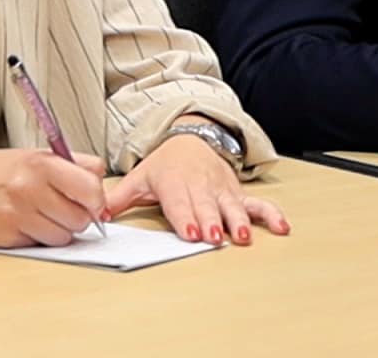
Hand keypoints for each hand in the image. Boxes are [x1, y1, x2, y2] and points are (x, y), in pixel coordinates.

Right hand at [0, 148, 108, 247]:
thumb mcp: (38, 155)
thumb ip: (76, 165)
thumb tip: (102, 185)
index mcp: (42, 165)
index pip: (90, 189)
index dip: (97, 199)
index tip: (94, 202)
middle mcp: (29, 190)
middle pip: (80, 219)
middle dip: (78, 217)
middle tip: (64, 207)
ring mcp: (17, 217)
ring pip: (63, 238)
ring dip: (60, 230)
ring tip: (44, 214)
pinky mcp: (7, 239)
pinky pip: (40, 246)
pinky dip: (39, 238)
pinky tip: (26, 223)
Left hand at [105, 129, 288, 245]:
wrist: (192, 138)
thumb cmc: (166, 164)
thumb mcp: (139, 177)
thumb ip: (118, 199)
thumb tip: (96, 216)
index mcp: (174, 182)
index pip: (180, 202)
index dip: (186, 217)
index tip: (191, 232)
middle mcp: (201, 185)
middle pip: (207, 207)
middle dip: (212, 222)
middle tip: (215, 239)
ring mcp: (221, 189)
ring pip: (231, 206)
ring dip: (238, 221)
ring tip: (243, 236)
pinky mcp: (237, 193)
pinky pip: (257, 203)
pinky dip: (270, 215)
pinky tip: (281, 227)